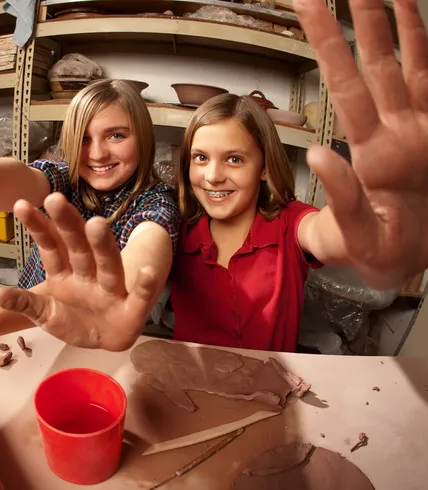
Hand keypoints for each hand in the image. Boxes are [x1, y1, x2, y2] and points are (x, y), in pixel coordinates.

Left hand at [0, 194, 157, 350]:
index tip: (21, 205)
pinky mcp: (132, 311)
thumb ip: (24, 303)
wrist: (105, 340)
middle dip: (67, 225)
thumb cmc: (75, 320)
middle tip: (55, 199)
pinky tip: (150, 271)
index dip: (38, 227)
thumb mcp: (45, 314)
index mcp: (65, 274)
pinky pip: (140, 297)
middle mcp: (88, 275)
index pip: (50, 247)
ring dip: (102, 245)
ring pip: (108, 264)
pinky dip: (146, 285)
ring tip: (97, 224)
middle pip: (77, 247)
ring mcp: (111, 291)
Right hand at [294, 0, 427, 287]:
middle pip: (380, 62)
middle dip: (362, 15)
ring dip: (399, 21)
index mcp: (378, 158)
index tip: (312, 5)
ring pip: (412, 62)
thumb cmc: (384, 249)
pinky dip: (422, 47)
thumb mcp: (357, 238)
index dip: (328, 43)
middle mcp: (405, 134)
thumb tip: (318, 155)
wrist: (420, 259)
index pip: (347, 86)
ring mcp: (423, 130)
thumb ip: (342, 197)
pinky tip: (414, 23)